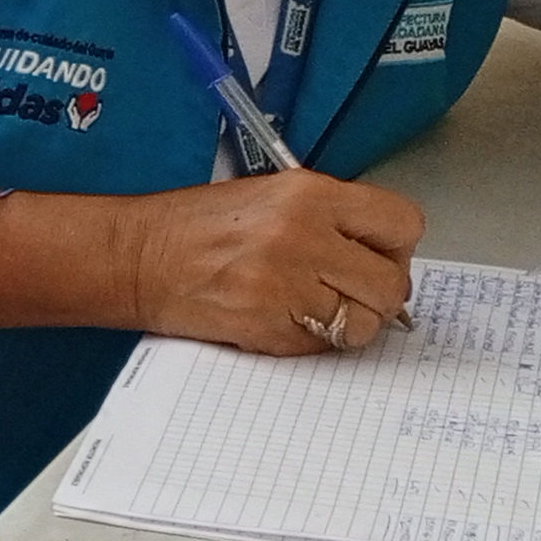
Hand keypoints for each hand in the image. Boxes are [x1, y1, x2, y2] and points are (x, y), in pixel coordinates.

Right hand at [121, 169, 421, 353]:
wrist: (138, 257)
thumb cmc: (198, 225)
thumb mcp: (272, 195)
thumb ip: (331, 219)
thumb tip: (381, 256)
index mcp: (310, 194)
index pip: (402, 225)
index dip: (395, 247)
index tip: (377, 254)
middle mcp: (304, 236)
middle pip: (390, 283)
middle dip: (377, 292)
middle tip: (348, 289)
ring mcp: (287, 286)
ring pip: (364, 323)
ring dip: (350, 323)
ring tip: (315, 307)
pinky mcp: (270, 329)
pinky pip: (325, 346)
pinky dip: (313, 340)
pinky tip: (284, 318)